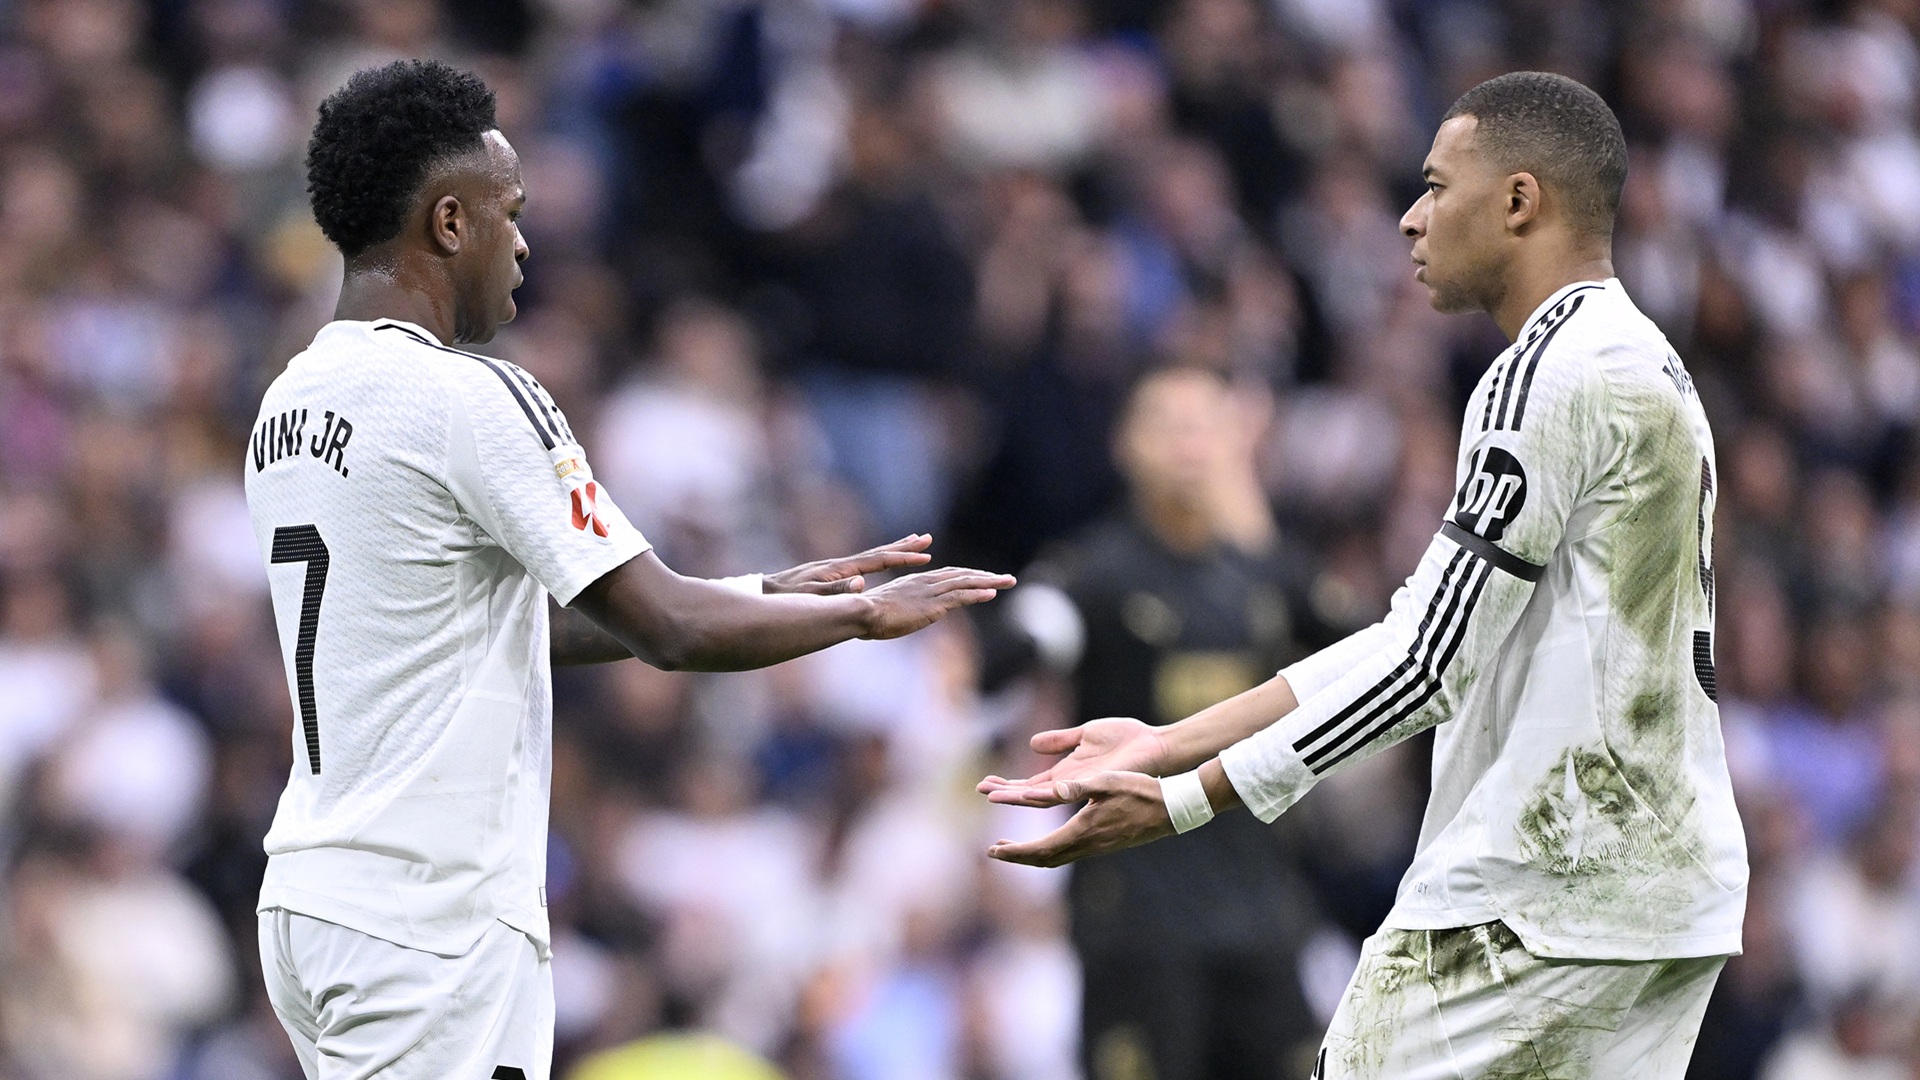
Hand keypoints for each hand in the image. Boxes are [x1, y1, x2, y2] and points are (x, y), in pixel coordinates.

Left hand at [762, 534, 933, 595]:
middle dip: (904, 546)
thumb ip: (837, 591)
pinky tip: (879, 563)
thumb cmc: (788, 597)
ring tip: (911, 542)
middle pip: (879, 552)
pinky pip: (863, 564)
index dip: (902, 558)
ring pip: (872, 556)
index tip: (925, 555)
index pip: (879, 560)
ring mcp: (837, 567)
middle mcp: (842, 564)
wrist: (766, 591)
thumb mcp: (813, 597)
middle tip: (926, 537)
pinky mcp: (831, 573)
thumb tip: (862, 584)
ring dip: (893, 550)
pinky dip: (878, 559)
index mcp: (842, 569)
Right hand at [860, 566, 1016, 638]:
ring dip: (990, 582)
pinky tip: (993, 593)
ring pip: (967, 583)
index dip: (968, 576)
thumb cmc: (867, 614)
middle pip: (962, 575)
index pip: (948, 576)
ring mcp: (930, 592)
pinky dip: (978, 594)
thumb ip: (900, 608)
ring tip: (1009, 582)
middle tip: (1006, 578)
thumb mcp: (886, 609)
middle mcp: (925, 582)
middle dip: (986, 576)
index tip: (983, 578)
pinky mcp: (932, 605)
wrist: (862, 613)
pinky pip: (960, 597)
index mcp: (915, 582)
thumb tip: (901, 615)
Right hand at [978, 717, 1169, 806]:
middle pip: (1030, 793)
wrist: (1154, 746)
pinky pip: (1065, 792)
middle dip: (1005, 792)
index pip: (1030, 784)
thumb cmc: (1126, 740)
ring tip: (994, 794)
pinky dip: (1044, 792)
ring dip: (1018, 795)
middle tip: (980, 791)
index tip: (984, 784)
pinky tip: (1026, 791)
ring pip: (1042, 797)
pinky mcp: (1094, 784)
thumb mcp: (1085, 734)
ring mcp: (1081, 787)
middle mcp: (1071, 785)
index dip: (1007, 785)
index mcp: (1067, 775)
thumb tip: (1032, 743)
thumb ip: (1060, 740)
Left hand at [986, 771, 1172, 866]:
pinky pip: (1070, 853)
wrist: (1173, 810)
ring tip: (1014, 848)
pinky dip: (1051, 851)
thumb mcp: (1108, 781)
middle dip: (1018, 857)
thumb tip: (1050, 790)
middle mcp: (1088, 845)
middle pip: (1045, 859)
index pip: (1041, 849)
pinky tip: (1049, 842)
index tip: (993, 851)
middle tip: (994, 852)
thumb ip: (1078, 786)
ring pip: (1057, 858)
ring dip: (1033, 855)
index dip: (1015, 853)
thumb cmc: (1142, 791)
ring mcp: (1098, 848)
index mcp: (1083, 830)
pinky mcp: (1105, 844)